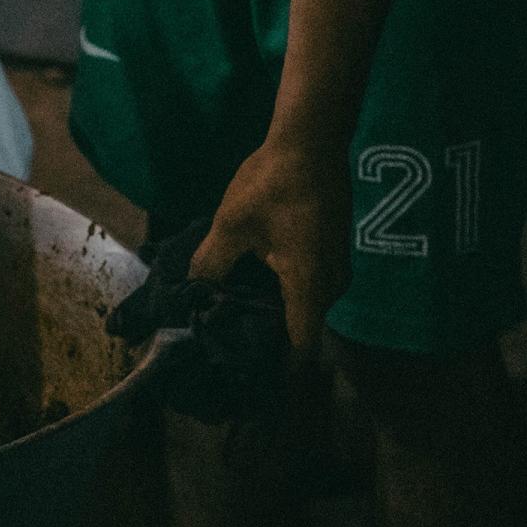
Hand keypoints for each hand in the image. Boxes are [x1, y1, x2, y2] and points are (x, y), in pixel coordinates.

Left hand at [191, 133, 349, 352]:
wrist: (312, 140)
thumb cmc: (272, 184)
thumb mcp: (231, 225)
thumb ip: (212, 264)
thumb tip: (191, 292)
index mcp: (310, 288)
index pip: (300, 350)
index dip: (280, 373)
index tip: (253, 386)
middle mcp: (330, 287)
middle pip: (300, 329)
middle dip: (267, 342)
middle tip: (226, 350)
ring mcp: (334, 268)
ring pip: (301, 305)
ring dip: (271, 314)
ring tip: (230, 321)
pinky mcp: (329, 251)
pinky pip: (305, 285)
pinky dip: (280, 292)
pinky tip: (249, 286)